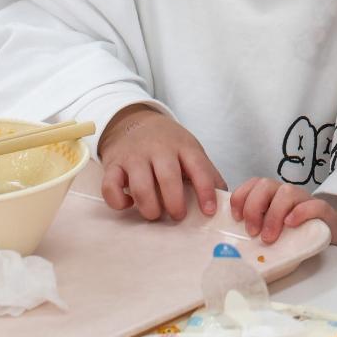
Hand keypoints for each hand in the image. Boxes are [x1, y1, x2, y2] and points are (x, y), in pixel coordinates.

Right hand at [98, 105, 227, 221]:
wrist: (133, 121)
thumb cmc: (167, 143)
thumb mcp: (190, 149)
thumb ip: (206, 172)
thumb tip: (225, 198)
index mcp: (183, 146)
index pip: (198, 167)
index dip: (205, 191)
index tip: (209, 211)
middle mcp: (158, 149)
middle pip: (168, 177)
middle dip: (175, 202)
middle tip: (178, 216)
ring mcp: (134, 156)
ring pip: (140, 185)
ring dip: (149, 207)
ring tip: (155, 214)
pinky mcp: (113, 165)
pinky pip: (111, 187)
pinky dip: (119, 201)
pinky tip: (129, 203)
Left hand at [228, 178, 336, 248]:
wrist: (328, 232)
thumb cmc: (295, 232)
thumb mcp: (271, 228)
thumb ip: (256, 226)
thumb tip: (231, 239)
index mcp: (272, 194)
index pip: (253, 184)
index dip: (241, 197)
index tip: (236, 218)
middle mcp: (287, 192)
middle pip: (265, 185)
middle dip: (254, 207)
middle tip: (252, 232)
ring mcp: (306, 199)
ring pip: (287, 192)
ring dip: (274, 215)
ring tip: (269, 236)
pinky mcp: (324, 210)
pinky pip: (313, 205)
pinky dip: (300, 213)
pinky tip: (290, 224)